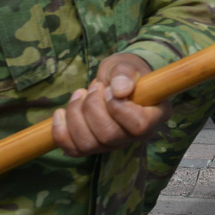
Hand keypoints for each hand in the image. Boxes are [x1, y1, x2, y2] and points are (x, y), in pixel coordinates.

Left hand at [52, 54, 168, 156]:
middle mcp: (134, 136)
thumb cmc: (123, 73)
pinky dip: (60, 132)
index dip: (119, 108)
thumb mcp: (126, 65)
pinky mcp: (92, 147)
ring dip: (76, 116)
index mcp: (153, 116)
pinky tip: (60, 112)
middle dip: (93, 108)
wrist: (112, 81)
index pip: (139, 125)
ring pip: (88, 145)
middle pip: (109, 136)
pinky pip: (72, 150)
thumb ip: (125, 73)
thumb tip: (120, 90)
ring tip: (79, 94)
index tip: (110, 90)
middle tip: (94, 86)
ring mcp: (113, 145)